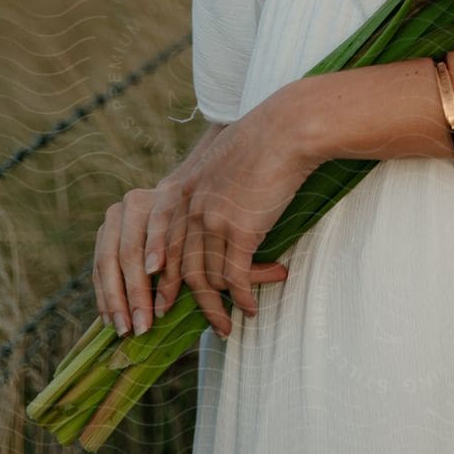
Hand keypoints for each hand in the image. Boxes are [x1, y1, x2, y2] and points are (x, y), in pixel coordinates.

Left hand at [155, 88, 318, 339]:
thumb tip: (220, 193)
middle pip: (183, 267)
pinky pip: (236, 277)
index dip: (166, 275)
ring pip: (210, 277)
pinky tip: (251, 308)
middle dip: (190, 302)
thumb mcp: (224, 154)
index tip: (166, 300)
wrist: (288, 129)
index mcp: (186, 189)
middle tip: (201, 321)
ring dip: (220, 306)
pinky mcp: (240, 231)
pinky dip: (242, 298)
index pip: (166, 241)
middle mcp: (193, 208)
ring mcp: (214, 221)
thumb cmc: (265, 136)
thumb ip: (213, 179)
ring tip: (230, 324)